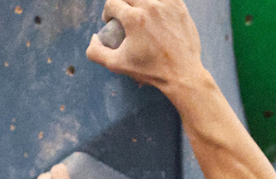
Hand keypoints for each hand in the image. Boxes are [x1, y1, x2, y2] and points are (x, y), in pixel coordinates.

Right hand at [86, 0, 202, 91]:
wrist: (181, 73)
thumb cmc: (150, 71)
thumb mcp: (118, 65)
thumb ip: (97, 52)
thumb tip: (94, 37)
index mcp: (133, 18)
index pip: (112, 3)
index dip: (108, 13)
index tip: (111, 22)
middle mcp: (149, 6)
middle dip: (121, 4)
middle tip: (124, 17)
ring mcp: (166, 4)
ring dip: (138, 3)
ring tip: (139, 13)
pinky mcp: (179, 5)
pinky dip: (156, 2)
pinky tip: (155, 11)